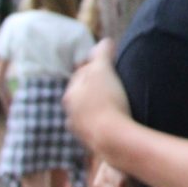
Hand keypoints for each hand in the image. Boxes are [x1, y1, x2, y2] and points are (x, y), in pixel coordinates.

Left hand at [63, 38, 131, 154]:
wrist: (114, 140)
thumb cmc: (107, 101)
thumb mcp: (103, 69)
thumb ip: (102, 53)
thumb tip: (105, 41)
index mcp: (70, 95)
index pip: (81, 74)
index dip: (96, 66)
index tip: (111, 64)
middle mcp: (70, 114)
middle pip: (84, 95)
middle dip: (96, 89)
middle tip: (115, 83)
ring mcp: (81, 131)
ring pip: (90, 114)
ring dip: (100, 108)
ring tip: (117, 104)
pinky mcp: (94, 145)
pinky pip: (99, 129)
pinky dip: (106, 124)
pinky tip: (118, 123)